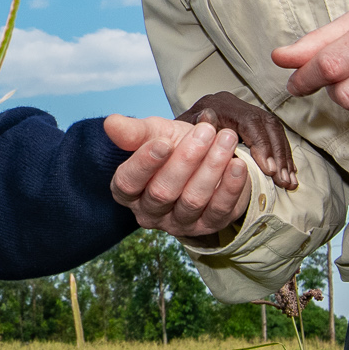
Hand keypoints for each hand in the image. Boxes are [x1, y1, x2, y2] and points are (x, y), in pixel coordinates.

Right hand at [104, 116, 252, 239]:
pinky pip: (220, 210)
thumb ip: (134, 131)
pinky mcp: (209, 226)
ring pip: (193, 200)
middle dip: (186, 160)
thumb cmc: (175, 147)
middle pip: (162, 192)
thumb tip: (110, 123)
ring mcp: (180, 223)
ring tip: (226, 139)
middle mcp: (150, 213)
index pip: (128, 183)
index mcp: (128, 191)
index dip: (144, 164)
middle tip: (205, 132)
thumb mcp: (155, 134)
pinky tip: (238, 164)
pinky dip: (230, 186)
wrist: (207, 158)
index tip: (164, 142)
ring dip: (211, 167)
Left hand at [177, 90, 296, 190]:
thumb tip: (207, 117)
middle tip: (282, 179)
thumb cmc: (175, 143)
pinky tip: (287, 175)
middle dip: (277, 154)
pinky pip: (275, 137)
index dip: (260, 145)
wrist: (174, 136)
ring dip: (283, 158)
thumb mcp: (175, 141)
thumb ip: (189, 135)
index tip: (267, 169)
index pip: (247, 121)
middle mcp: (234, 104)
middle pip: (266, 125)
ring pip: (274, 131)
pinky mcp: (253, 122)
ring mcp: (245, 111)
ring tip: (288, 182)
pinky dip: (282, 157)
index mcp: (216, 105)